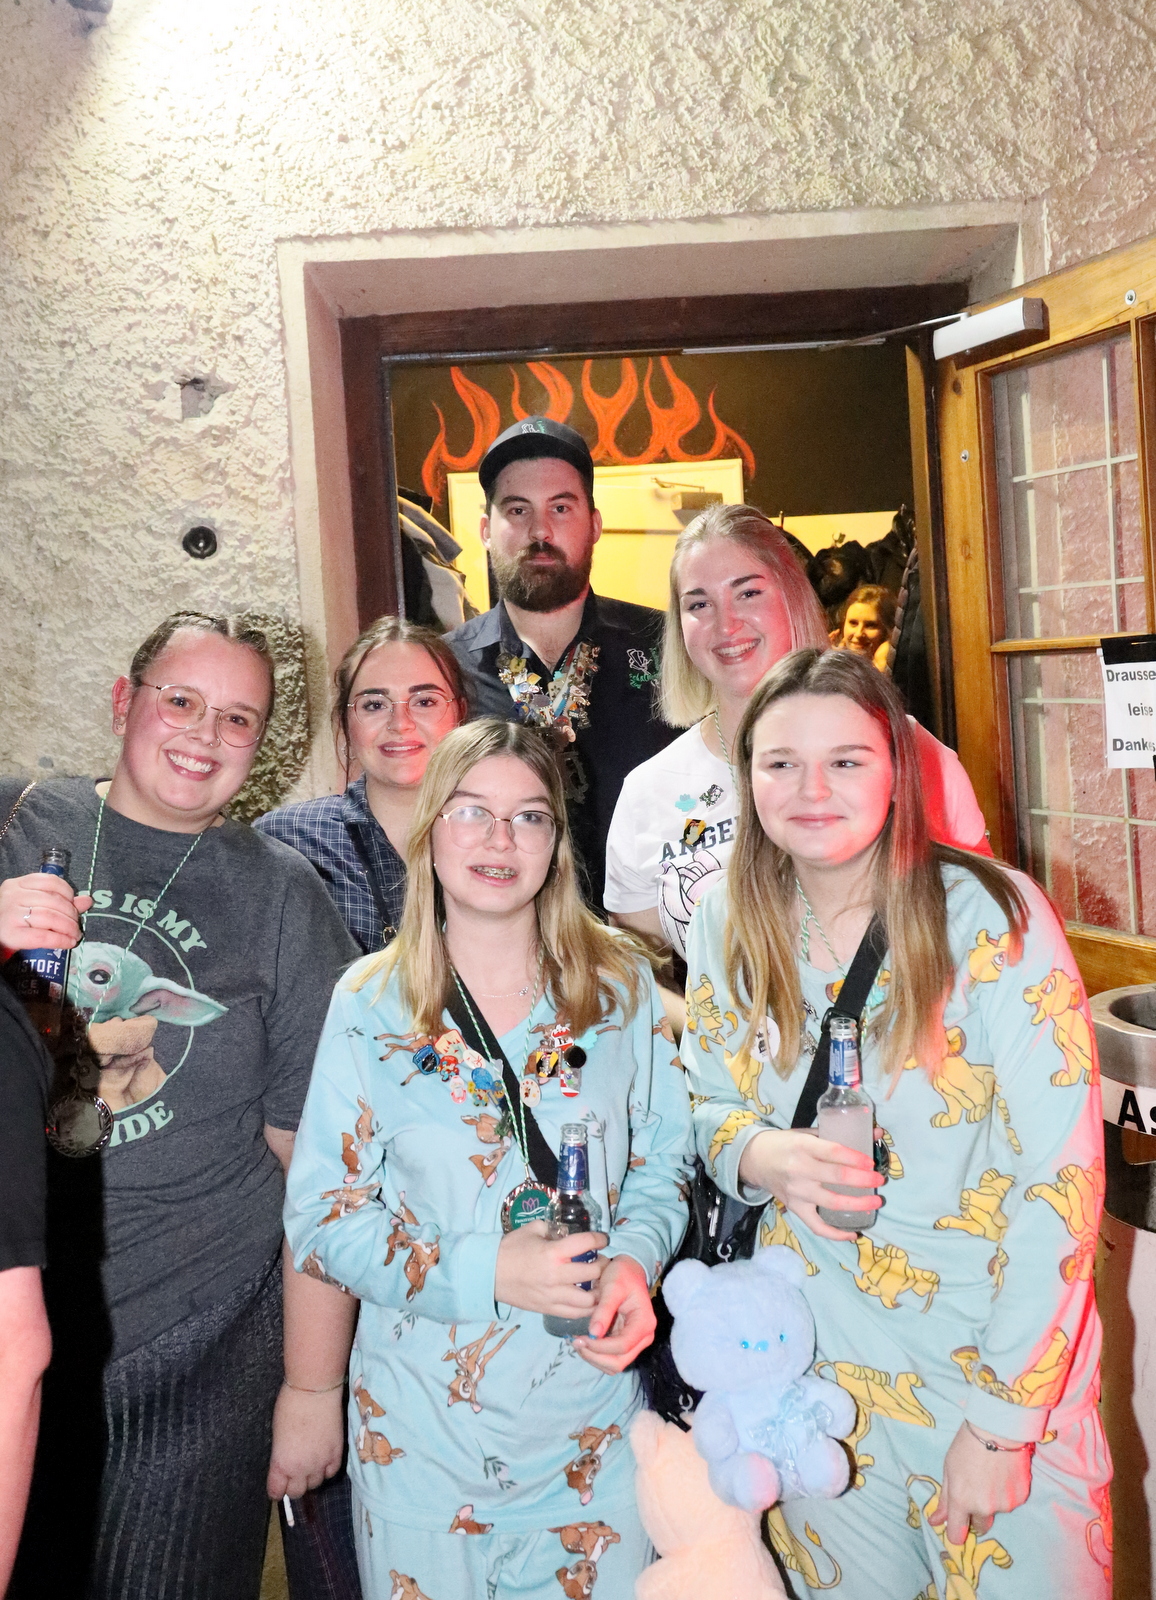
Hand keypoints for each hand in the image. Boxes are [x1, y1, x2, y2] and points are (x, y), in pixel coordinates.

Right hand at [0, 872, 91, 953]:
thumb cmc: (11, 920)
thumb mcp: (31, 905)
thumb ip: (59, 900)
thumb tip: (88, 900)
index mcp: (17, 884)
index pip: (51, 882)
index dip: (68, 893)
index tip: (74, 905)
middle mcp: (13, 896)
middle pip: (53, 901)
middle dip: (71, 914)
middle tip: (77, 926)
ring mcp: (11, 914)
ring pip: (50, 917)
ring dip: (69, 927)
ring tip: (75, 935)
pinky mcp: (11, 934)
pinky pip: (42, 936)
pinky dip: (60, 940)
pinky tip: (68, 943)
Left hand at [267, 1383, 345, 1499]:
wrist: (314, 1390)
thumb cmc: (288, 1405)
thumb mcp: (277, 1435)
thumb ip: (281, 1454)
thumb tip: (285, 1461)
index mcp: (281, 1464)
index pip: (276, 1492)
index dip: (277, 1488)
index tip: (278, 1482)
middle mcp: (300, 1469)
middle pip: (297, 1492)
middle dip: (295, 1484)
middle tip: (295, 1471)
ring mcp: (320, 1462)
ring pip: (316, 1483)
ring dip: (312, 1476)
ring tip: (310, 1462)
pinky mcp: (337, 1453)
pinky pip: (331, 1472)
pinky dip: (327, 1468)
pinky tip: (323, 1458)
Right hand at [494, 1221, 607, 1316]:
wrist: (490, 1274)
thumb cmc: (510, 1249)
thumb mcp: (532, 1230)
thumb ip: (553, 1229)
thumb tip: (569, 1233)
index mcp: (553, 1253)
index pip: (586, 1244)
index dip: (599, 1239)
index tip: (602, 1240)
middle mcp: (557, 1276)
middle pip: (593, 1272)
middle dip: (602, 1265)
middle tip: (601, 1261)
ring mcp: (553, 1296)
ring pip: (589, 1299)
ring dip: (598, 1290)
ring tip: (597, 1283)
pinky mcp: (549, 1309)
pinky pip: (575, 1313)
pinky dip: (587, 1308)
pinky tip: (589, 1299)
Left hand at [574, 1255, 653, 1373]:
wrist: (629, 1271)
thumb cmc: (622, 1275)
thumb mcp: (612, 1287)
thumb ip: (604, 1310)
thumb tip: (593, 1334)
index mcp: (644, 1323)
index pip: (622, 1346)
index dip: (600, 1347)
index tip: (580, 1338)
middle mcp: (643, 1337)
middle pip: (619, 1362)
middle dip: (595, 1356)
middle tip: (575, 1342)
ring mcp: (635, 1342)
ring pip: (614, 1364)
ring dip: (594, 1358)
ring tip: (577, 1342)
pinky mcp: (625, 1342)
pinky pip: (611, 1358)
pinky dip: (596, 1355)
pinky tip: (584, 1341)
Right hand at [738, 1127, 882, 1240]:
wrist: (755, 1159)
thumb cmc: (785, 1143)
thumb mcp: (807, 1132)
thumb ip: (839, 1135)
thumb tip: (876, 1132)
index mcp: (803, 1146)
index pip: (833, 1152)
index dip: (855, 1158)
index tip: (871, 1162)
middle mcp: (799, 1169)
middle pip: (837, 1177)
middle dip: (863, 1180)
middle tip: (879, 1180)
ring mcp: (797, 1191)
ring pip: (831, 1202)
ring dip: (857, 1204)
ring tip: (875, 1202)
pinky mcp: (795, 1208)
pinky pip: (817, 1226)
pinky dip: (836, 1233)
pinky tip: (854, 1232)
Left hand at [929, 1423, 1032, 1543]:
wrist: (998, 1428)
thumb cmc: (966, 1445)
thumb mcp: (949, 1469)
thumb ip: (945, 1499)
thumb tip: (935, 1521)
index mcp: (962, 1501)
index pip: (957, 1535)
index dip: (955, 1533)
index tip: (956, 1527)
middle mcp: (984, 1508)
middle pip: (980, 1526)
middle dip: (976, 1515)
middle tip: (976, 1491)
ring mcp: (1005, 1504)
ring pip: (997, 1512)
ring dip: (993, 1501)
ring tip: (991, 1475)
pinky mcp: (1021, 1497)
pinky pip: (1011, 1502)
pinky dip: (1007, 1492)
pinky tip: (1004, 1473)